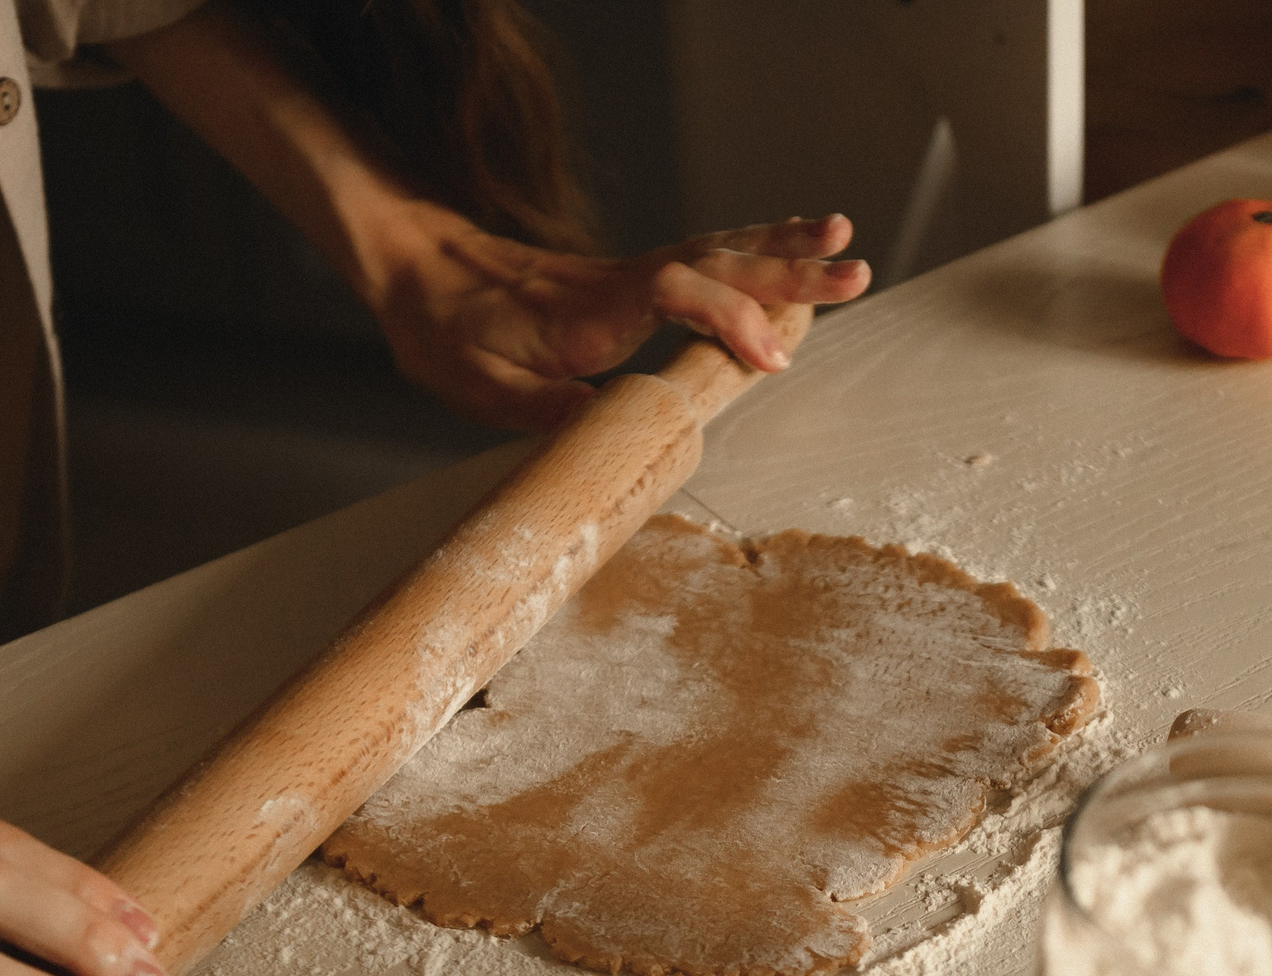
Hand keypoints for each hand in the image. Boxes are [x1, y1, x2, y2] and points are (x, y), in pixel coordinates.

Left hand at [103, 7, 869, 433]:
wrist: (418, 274)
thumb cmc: (446, 331)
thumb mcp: (476, 382)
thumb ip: (542, 407)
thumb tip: (609, 431)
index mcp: (592, 308)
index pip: (677, 293)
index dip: (727, 319)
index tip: (769, 356)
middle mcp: (623, 282)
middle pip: (720, 263)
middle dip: (790, 270)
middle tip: (854, 272)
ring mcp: (633, 276)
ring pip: (721, 252)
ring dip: (785, 251)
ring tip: (846, 248)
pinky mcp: (636, 280)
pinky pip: (707, 259)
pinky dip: (756, 252)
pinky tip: (793, 251)